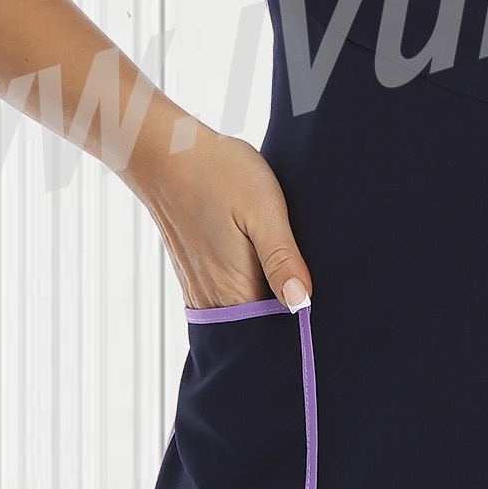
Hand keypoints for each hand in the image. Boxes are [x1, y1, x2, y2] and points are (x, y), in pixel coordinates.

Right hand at [138, 125, 312, 312]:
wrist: (170, 154)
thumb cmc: (220, 175)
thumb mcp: (264, 212)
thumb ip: (282, 260)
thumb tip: (301, 303)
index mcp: (233, 290)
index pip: (270, 334)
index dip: (297, 326)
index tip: (317, 307)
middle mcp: (212, 299)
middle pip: (254, 330)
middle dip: (281, 318)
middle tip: (303, 284)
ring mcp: (199, 288)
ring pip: (239, 316)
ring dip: (263, 304)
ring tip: (283, 272)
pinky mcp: (194, 274)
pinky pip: (224, 300)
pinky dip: (244, 292)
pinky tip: (258, 265)